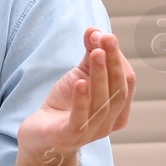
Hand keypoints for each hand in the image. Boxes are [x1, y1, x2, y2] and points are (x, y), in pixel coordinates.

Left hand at [19, 27, 135, 156]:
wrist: (40, 134)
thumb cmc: (65, 104)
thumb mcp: (79, 76)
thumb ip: (89, 54)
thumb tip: (95, 29)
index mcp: (118, 109)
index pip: (126, 81)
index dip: (117, 58)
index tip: (104, 35)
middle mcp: (109, 122)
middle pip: (117, 91)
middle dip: (112, 63)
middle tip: (106, 39)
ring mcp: (91, 132)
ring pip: (102, 102)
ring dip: (99, 75)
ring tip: (95, 53)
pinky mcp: (70, 136)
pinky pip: (80, 118)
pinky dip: (81, 100)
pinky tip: (79, 82)